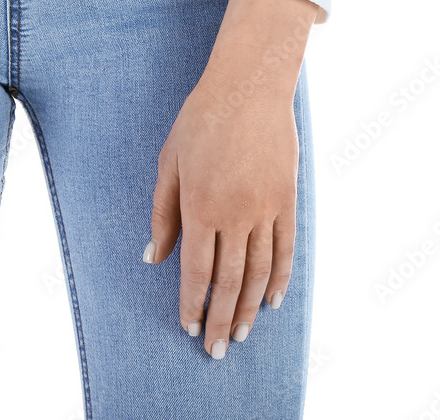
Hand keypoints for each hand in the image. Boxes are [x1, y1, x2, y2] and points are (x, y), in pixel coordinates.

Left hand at [146, 70, 298, 358]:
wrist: (248, 89)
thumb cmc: (199, 122)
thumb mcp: (168, 163)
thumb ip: (162, 214)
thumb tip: (152, 257)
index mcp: (199, 207)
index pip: (196, 271)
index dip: (192, 304)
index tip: (189, 327)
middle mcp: (234, 215)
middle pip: (230, 282)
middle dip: (222, 320)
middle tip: (218, 350)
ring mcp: (265, 209)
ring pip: (259, 273)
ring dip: (250, 309)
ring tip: (243, 335)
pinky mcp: (287, 201)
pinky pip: (286, 250)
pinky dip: (280, 279)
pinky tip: (273, 301)